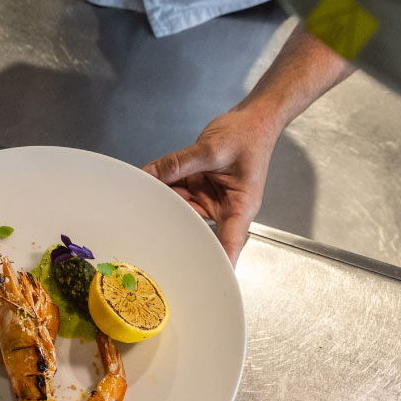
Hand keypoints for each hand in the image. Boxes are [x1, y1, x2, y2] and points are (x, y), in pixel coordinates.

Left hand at [144, 106, 281, 264]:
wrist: (253, 119)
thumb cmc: (249, 136)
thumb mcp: (212, 149)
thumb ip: (179, 162)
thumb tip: (152, 173)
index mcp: (239, 207)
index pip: (228, 243)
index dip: (218, 263)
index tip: (207, 282)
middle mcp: (224, 207)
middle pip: (193, 223)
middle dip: (171, 219)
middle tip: (149, 218)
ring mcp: (210, 197)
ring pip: (180, 206)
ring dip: (165, 197)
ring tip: (147, 189)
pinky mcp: (200, 186)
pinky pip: (178, 189)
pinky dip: (166, 184)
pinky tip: (153, 178)